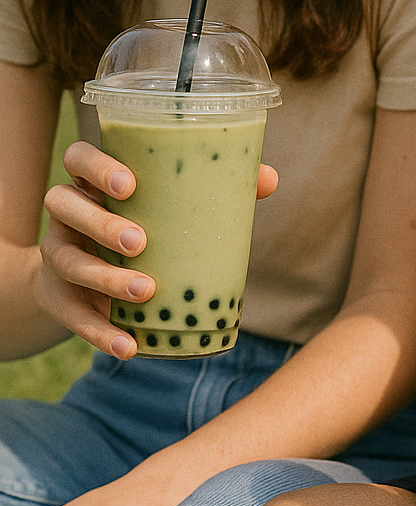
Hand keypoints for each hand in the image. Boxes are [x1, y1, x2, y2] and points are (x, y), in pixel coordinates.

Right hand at [38, 141, 278, 359]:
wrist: (84, 279)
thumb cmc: (143, 228)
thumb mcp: (168, 208)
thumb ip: (216, 189)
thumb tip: (269, 179)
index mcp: (94, 183)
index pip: (79, 158)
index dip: (96, 166)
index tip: (129, 184)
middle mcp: (69, 214)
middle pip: (64, 205)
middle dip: (100, 223)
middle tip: (140, 241)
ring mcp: (58, 254)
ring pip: (67, 260)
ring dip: (104, 278)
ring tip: (145, 290)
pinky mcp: (56, 298)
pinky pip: (71, 316)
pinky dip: (99, 333)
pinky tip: (128, 347)